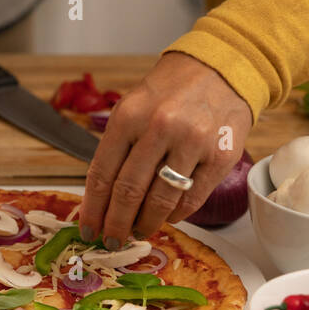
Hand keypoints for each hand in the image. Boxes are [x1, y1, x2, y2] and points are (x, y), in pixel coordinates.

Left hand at [78, 52, 252, 245]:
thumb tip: (101, 199)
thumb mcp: (133, 107)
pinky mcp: (220, 156)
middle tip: (112, 240)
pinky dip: (176, 214)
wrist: (221, 69)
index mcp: (129, 116)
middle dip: (116, 224)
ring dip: (146, 223)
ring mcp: (193, 143)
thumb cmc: (170, 92)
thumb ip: (117, 148)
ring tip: (138, 231)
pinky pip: (192, 198)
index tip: (88, 228)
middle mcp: (160, 128)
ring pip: (161, 200)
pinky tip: (168, 217)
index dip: (93, 208)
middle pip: (128, 192)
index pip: (102, 174)